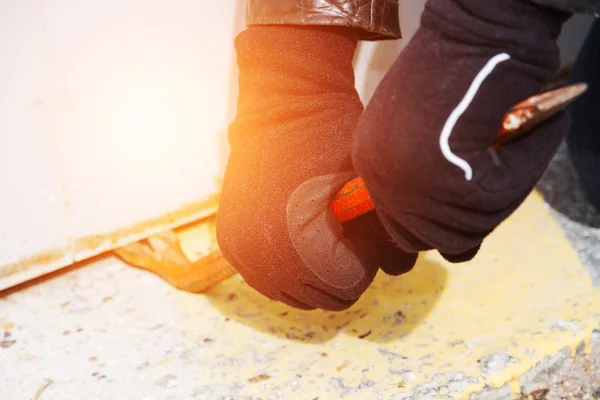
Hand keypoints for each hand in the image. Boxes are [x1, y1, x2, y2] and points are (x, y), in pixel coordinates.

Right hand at [216, 26, 415, 310]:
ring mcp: (241, 253)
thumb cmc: (336, 142)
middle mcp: (262, 261)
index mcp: (299, 251)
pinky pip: (265, 275)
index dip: (363, 260)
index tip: (360, 225)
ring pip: (291, 292)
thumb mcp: (373, 190)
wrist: (284, 105)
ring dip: (312, 273)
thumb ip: (390, 239)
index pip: (347, 289)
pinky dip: (284, 264)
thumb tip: (398, 271)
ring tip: (320, 231)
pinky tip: (296, 233)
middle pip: (320, 298)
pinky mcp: (230, 241)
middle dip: (340, 270)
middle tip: (343, 229)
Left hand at [351, 0, 571, 260]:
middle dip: (474, 218)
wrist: (474, 30)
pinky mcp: (452, 178)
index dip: (442, 226)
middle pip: (437, 238)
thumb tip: (451, 228)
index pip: (403, 231)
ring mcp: (414, 184)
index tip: (469, 208)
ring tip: (514, 146)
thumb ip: (426, 179)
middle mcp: (385, 182)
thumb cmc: (453, 71)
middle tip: (498, 182)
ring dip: (505, 189)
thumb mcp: (421, 131)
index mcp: (372, 168)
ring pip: (473, 226)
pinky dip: (525, 168)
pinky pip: (503, 199)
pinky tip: (528, 132)